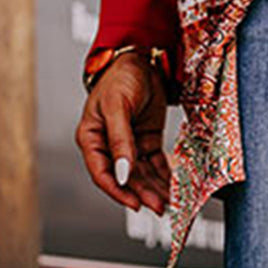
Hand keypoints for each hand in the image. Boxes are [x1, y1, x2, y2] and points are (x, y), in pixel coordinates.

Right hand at [75, 52, 171, 215]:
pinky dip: (164, 177)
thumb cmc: (121, 77)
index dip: (118, 191)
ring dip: (155, 189)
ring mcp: (129, 145)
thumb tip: (123, 173)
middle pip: (126, 178)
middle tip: (161, 208)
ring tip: (171, 202)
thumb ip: (120, 140)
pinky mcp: (147, 142)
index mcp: (92, 137)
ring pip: (142, 175)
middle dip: (143, 194)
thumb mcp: (117, 107)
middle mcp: (109, 145)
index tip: (135, 204)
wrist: (142, 59)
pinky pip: (155, 165)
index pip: (101, 172)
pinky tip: (174, 188)